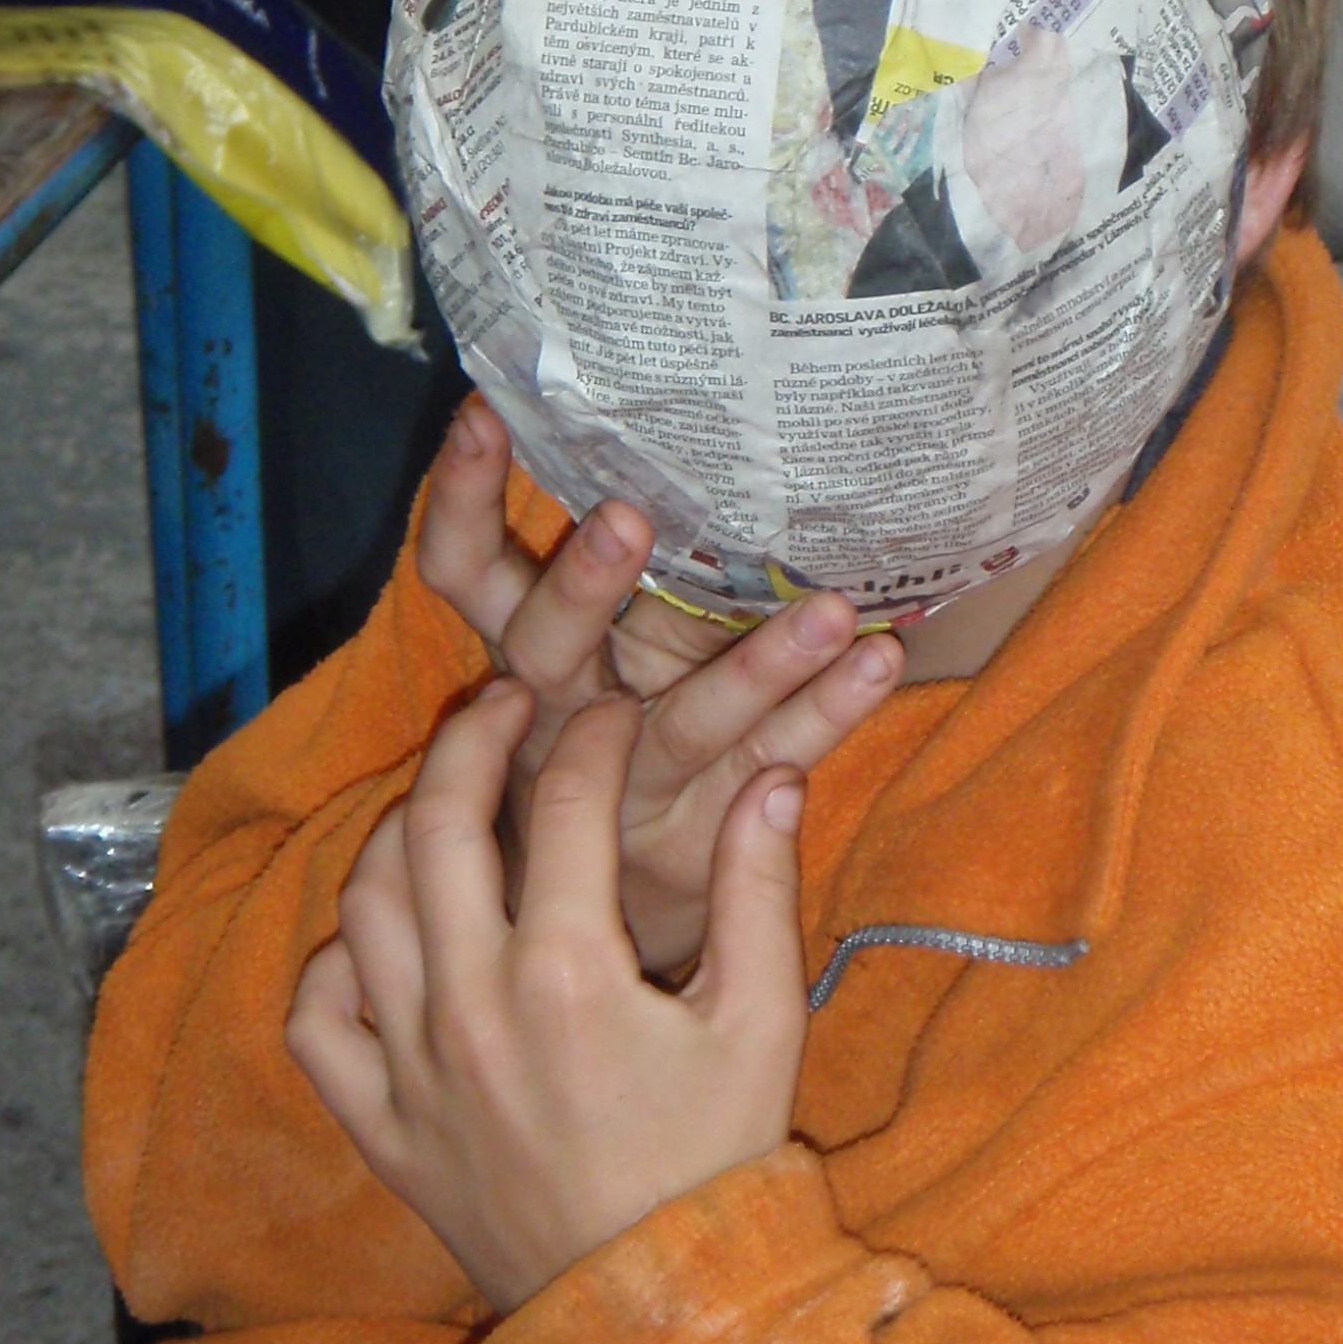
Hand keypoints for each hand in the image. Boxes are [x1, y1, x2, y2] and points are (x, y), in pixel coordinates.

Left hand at [287, 682, 807, 1314]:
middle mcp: (470, 1005)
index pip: (565, 803)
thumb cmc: (719, 1164)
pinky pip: (318, 1019)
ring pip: (364, 905)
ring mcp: (412, 1067)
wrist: (655, 1314)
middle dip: (472, 739)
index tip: (615, 714)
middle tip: (508, 702)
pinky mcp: (381, 1125)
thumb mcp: (762, 1022)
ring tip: (446, 801)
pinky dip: (336, 963)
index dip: (593, 737)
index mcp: (569, 972)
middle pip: (440, 824)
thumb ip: (759, 889)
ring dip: (400, 832)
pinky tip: (381, 938)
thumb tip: (772, 777)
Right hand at [418, 400, 901, 971]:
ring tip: (833, 612)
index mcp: (524, 657)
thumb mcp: (581, 657)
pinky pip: (772, 764)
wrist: (610, 926)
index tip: (482, 417)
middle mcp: (563, 716)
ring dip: (762, 664)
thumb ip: (600, 577)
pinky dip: (827, 717)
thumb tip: (654, 432)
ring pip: (688, 722)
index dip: (461, 500)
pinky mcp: (702, 839)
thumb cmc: (606, 742)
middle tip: (623, 520)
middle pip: (551, 645)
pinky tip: (881, 665)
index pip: (461, 568)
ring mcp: (633, 784)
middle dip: (582, 584)